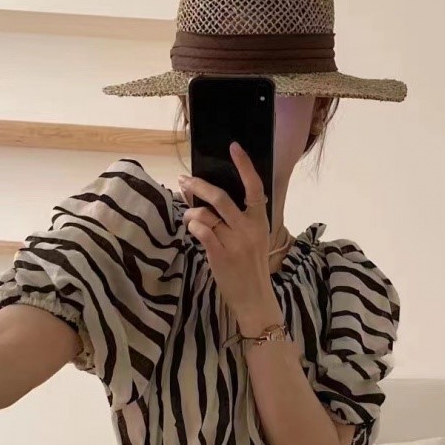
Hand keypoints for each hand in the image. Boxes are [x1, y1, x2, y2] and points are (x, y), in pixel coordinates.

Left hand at [179, 143, 278, 323]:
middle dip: (198, 187)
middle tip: (184, 182)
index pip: (255, 188)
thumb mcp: (254, 239)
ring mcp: (235, 243)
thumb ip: (240, 219)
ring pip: (206, 215)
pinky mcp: (220, 256)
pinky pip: (200, 233)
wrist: (255, 298)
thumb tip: (210, 195)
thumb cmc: (251, 267)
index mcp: (260, 221)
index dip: (244, 166)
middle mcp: (248, 229)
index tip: (234, 147)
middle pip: (220, 198)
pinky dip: (192, 228)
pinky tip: (192, 231)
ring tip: (188, 217)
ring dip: (191, 213)